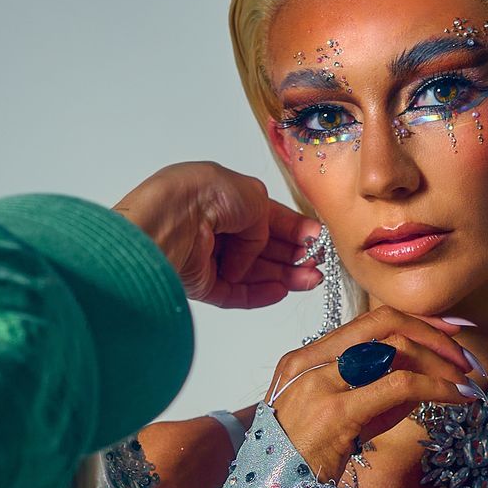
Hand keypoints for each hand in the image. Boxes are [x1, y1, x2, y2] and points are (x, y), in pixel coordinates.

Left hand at [115, 162, 321, 310]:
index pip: (265, 217)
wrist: (168, 222)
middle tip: (318, 264)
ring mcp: (206, 257)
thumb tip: (261, 242)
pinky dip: (259, 293)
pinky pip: (235, 293)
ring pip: (252, 272)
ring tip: (311, 280)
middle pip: (261, 247)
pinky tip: (282, 291)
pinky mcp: (200, 284)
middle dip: (292, 256)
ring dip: (284, 276)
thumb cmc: (202, 195)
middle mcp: (214, 227)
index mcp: (222, 196)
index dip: (293, 228)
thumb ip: (268, 218)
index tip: (317, 239)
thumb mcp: (251, 193)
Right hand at [268, 307, 483, 483]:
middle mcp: (310, 361)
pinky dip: (437, 386)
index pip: (370, 320)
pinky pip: (399, 385)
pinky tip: (457, 397)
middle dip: (433, 333)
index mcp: (306, 358)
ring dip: (441, 361)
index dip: (417, 320)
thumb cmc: (303, 464)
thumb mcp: (342, 420)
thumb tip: (426, 377)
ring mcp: (320, 384)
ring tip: (467, 381)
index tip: (451, 330)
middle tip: (466, 356)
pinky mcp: (336, 412)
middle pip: (384, 322)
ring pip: (396, 348)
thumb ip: (378, 393)